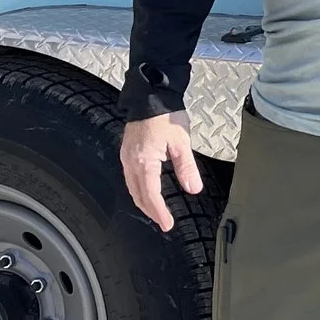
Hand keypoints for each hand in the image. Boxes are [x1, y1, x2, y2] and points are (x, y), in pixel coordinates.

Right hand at [120, 111, 205, 230]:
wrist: (150, 95)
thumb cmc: (165, 115)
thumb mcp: (181, 142)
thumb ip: (186, 168)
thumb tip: (193, 188)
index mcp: (143, 161)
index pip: (150, 194)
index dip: (159, 212)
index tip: (167, 224)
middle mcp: (130, 161)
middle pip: (138, 195)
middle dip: (150, 211)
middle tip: (164, 222)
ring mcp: (126, 157)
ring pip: (132, 188)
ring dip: (144, 202)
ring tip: (157, 212)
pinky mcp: (127, 152)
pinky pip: (130, 178)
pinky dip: (139, 190)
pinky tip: (148, 192)